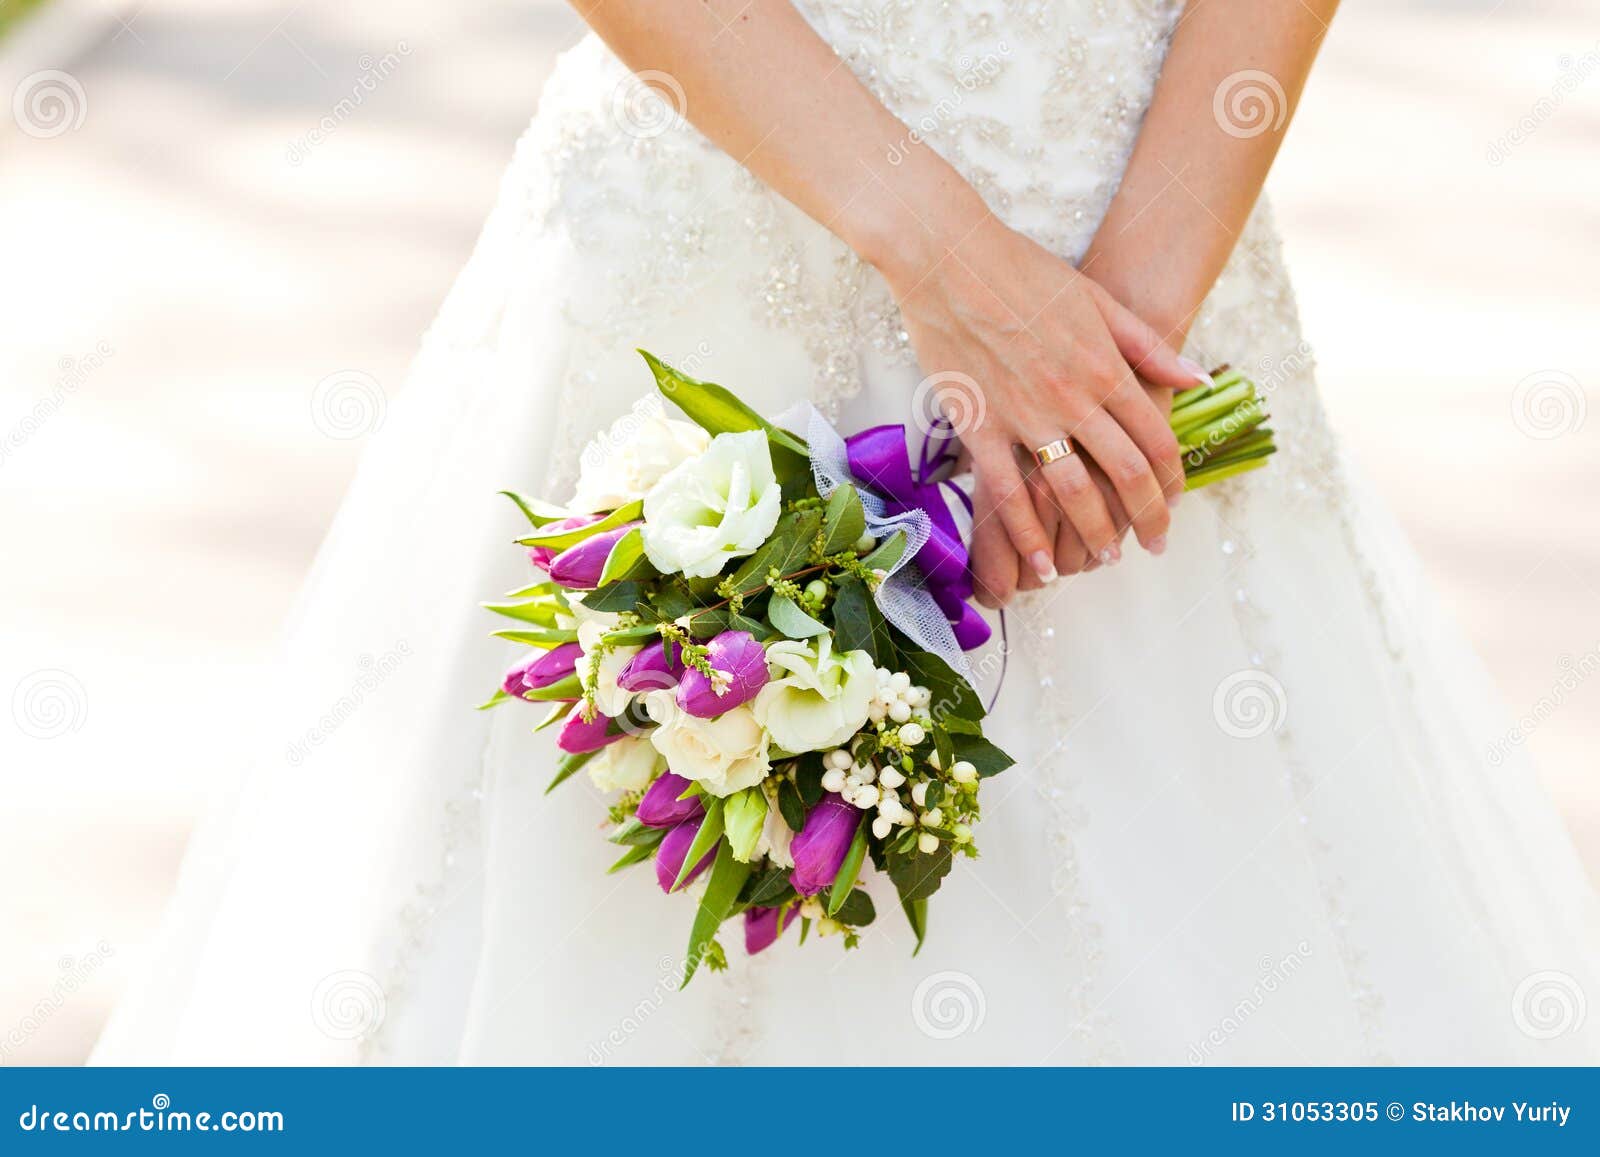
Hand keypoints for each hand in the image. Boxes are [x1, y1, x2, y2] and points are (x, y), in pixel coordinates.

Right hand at [881, 213, 1207, 607]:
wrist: (950, 260)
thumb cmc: (1022, 271)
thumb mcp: (1097, 300)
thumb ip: (1147, 345)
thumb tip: (1196, 378)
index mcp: (1105, 366)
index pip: (1157, 437)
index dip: (1173, 478)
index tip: (1175, 502)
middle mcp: (1073, 398)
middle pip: (1127, 473)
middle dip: (1148, 517)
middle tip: (1155, 544)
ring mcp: (1025, 416)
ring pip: (1074, 492)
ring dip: (1097, 532)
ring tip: (1106, 558)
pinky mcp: (980, 427)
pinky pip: (1009, 494)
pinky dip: (1029, 534)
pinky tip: (1044, 562)